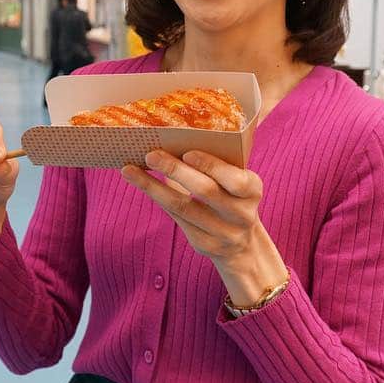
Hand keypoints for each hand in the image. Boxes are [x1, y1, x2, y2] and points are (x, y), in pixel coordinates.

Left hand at [121, 150, 287, 305]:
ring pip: (183, 207)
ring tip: (130, 169)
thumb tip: (175, 138)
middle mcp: (241, 215)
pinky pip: (176, 218)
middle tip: (152, 154)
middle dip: (176, 170)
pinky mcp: (203, 245)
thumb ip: (216, 165)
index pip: (235, 179)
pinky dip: (157, 198)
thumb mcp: (236, 182)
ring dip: (154, 187)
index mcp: (253, 191)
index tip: (188, 152)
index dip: (212, 166)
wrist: (242, 244)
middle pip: (206, 191)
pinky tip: (142, 184)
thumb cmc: (232, 198)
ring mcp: (223, 233)